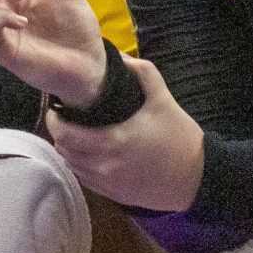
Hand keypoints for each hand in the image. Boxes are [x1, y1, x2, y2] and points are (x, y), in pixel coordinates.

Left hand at [46, 57, 205, 211]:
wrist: (198, 178)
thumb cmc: (180, 138)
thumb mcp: (163, 100)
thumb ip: (142, 73)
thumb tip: (119, 56)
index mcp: (113, 141)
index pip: (65, 134)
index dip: (54, 121)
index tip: (56, 108)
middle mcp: (104, 166)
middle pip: (64, 151)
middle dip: (59, 133)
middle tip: (64, 118)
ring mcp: (108, 183)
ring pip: (73, 166)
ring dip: (69, 150)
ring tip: (76, 134)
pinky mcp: (114, 195)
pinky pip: (86, 179)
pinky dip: (81, 165)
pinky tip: (90, 153)